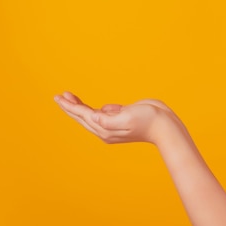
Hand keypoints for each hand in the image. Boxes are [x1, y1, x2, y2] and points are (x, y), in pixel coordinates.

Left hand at [54, 91, 172, 143]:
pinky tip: (92, 107)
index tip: (60, 97)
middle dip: (71, 106)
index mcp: (105, 129)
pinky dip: (94, 110)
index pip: (83, 115)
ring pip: (91, 115)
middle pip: (83, 117)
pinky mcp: (122, 119)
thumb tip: (95, 115)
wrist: (165, 126)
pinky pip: (103, 114)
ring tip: (70, 97)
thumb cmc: (148, 121)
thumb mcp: (126, 118)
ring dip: (80, 107)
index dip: (70, 106)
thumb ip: (108, 118)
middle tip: (60, 96)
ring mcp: (114, 125)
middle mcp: (106, 129)